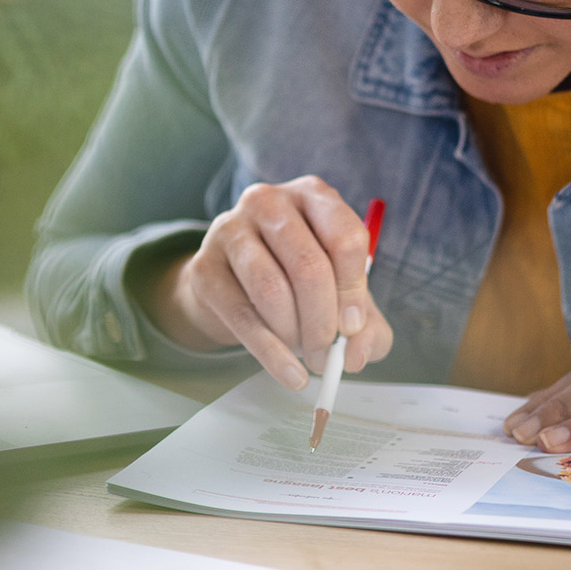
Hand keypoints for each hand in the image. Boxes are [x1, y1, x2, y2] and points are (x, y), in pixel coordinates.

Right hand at [141, 176, 392, 389]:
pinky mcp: (204, 265)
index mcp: (313, 195)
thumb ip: (366, 325)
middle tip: (326, 355)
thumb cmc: (298, 281)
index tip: (353, 328)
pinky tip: (289, 374)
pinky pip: (241, 315)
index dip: (353, 290)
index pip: (345, 236)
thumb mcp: (341, 295)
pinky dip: (270, 353)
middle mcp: (270, 201)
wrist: (233, 285)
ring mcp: (231, 229)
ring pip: (272, 290)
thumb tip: (356, 354)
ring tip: (303, 354)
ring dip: (294, 335)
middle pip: (308, 265)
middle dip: (323, 322)